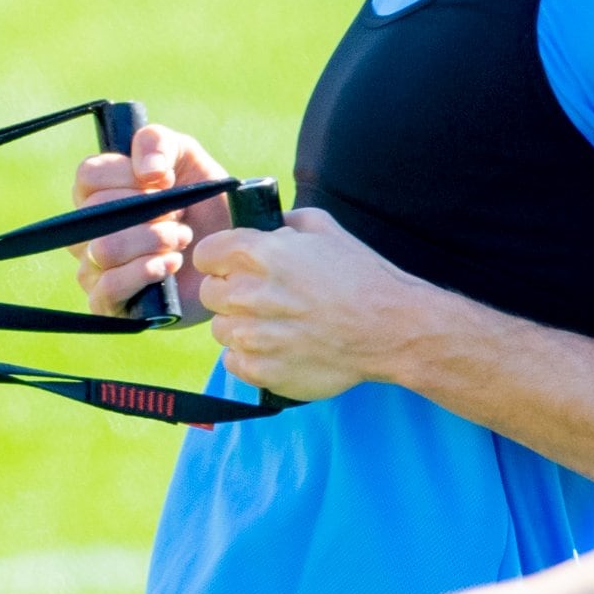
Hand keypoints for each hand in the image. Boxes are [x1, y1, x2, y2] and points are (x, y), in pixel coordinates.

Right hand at [70, 121, 232, 319]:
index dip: (128, 177)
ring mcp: (93, 268)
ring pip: (103, 250)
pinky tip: (172, 265)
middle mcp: (88, 230)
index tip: (165, 182)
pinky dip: (145, 272)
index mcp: (97, 193)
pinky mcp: (108, 304)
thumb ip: (157, 142)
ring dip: (152, 242)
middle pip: (94, 215)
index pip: (88, 176)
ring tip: (182, 242)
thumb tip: (147, 171)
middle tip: (181, 218)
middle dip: (148, 213)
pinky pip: (107, 288)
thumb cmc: (204, 203)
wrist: (231, 252)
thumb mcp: (186, 156)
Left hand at [191, 209, 442, 402]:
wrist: (389, 329)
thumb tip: (264, 227)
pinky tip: (278, 348)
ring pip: (221, 329)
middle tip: (263, 298)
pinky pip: (233, 362)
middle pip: (209, 294)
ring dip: (241, 326)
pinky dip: (250, 357)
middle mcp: (247, 294)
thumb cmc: (361, 277)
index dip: (219, 260)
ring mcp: (252, 336)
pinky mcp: (260, 370)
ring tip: (276, 326)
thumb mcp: (325, 228)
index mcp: (258, 254)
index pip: (205, 254)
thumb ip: (284, 223)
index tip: (232, 267)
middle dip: (230, 292)